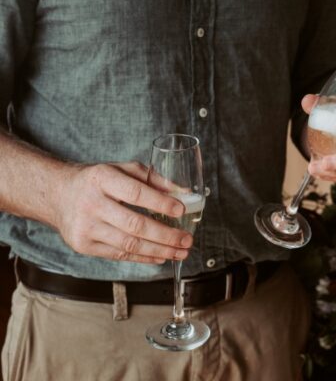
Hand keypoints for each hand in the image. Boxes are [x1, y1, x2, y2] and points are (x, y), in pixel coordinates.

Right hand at [55, 162, 192, 264]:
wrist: (59, 195)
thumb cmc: (98, 180)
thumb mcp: (123, 169)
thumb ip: (153, 178)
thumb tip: (184, 193)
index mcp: (102, 179)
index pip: (135, 193)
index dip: (160, 203)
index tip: (182, 211)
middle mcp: (91, 204)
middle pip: (134, 224)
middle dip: (165, 235)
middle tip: (187, 240)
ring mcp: (85, 227)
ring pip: (128, 244)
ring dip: (159, 251)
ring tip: (180, 252)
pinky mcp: (82, 245)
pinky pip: (118, 254)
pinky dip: (143, 257)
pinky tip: (160, 256)